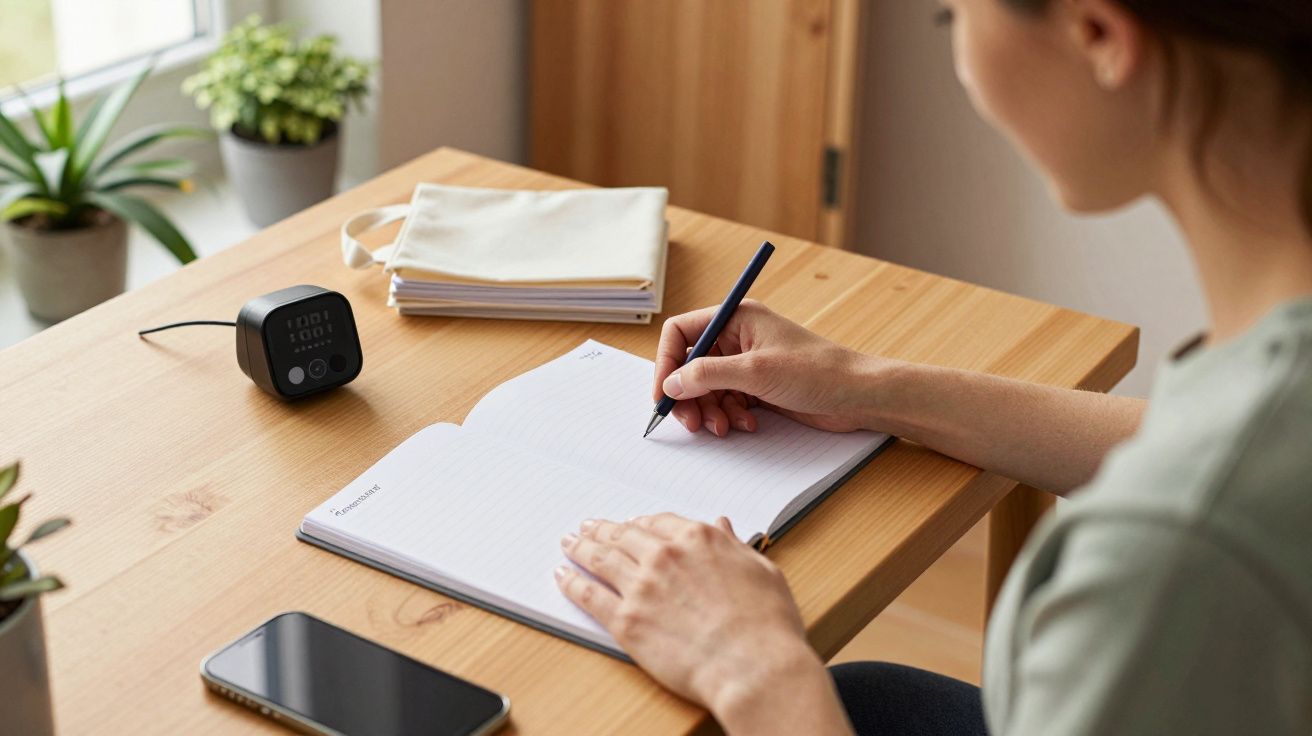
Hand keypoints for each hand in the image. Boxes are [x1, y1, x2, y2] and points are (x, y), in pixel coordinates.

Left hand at [555, 514, 851, 734]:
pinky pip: (589, 595)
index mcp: (698, 539)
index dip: (641, 523)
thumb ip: (735, 546)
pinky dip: (572, 583)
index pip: (659, 522)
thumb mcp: (761, 570)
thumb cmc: (766, 625)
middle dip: (603, 530)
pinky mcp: (626, 620)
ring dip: (581, 548)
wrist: (752, 666)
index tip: (632, 525)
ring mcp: (642, 586)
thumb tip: (724, 528)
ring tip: (569, 544)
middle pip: (624, 536)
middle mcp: (665, 555)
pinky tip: (563, 576)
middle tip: (589, 528)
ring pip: (601, 559)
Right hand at [654, 300, 884, 435]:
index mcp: (736, 318)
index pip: (681, 333)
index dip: (666, 363)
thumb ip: (707, 375)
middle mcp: (738, 338)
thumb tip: (671, 384)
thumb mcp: (754, 372)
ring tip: (724, 427)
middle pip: (690, 365)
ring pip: (707, 389)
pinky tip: (748, 424)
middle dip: (688, 396)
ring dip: (710, 411)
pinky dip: (730, 416)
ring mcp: (747, 364)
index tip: (663, 394)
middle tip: (691, 423)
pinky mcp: (757, 387)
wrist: (857, 396)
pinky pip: (726, 402)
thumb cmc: (816, 371)